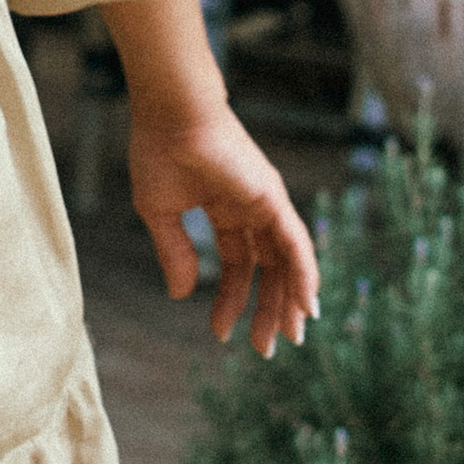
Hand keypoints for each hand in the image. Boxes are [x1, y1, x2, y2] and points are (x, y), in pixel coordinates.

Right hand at [130, 97, 317, 356]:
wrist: (171, 114)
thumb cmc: (158, 151)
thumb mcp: (159, 213)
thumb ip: (174, 252)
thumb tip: (180, 295)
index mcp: (224, 208)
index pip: (237, 264)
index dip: (229, 300)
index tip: (219, 334)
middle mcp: (252, 208)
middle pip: (268, 268)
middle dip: (268, 309)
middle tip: (265, 349)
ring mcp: (266, 203)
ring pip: (288, 261)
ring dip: (290, 301)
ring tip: (290, 337)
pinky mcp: (273, 198)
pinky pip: (296, 244)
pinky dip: (305, 275)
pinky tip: (305, 305)